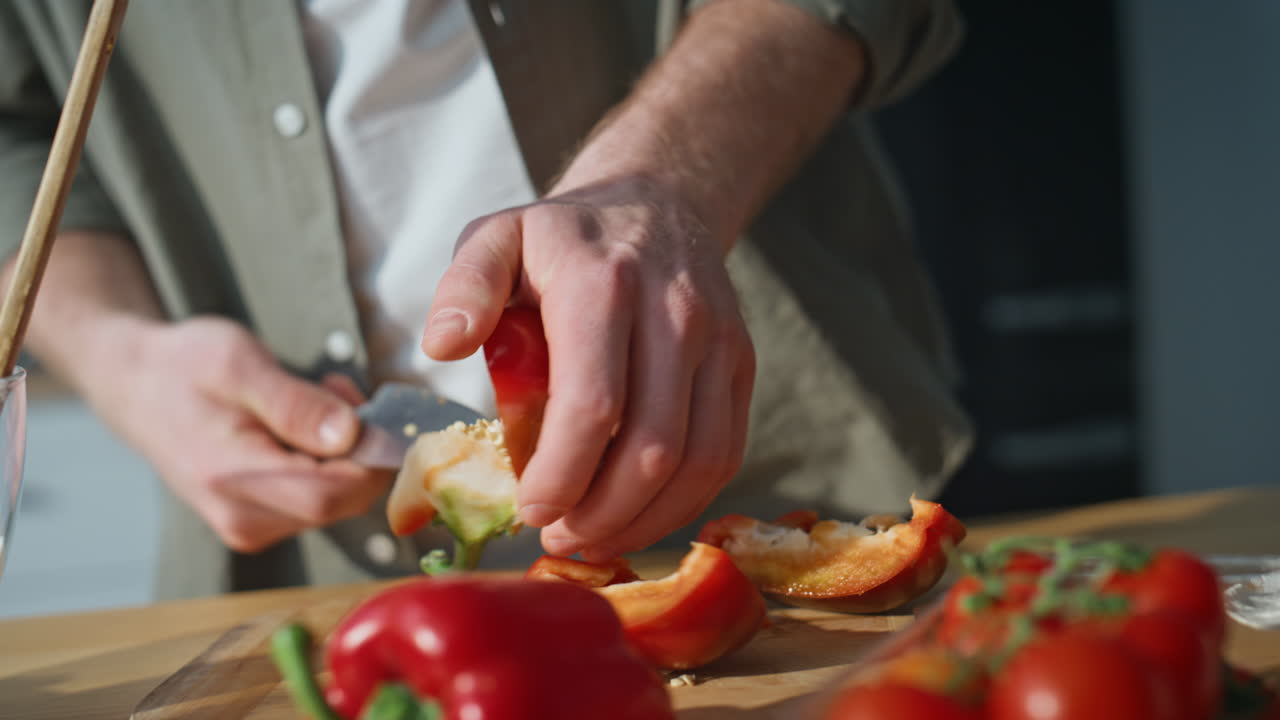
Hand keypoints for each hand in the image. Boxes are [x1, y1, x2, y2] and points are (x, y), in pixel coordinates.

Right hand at [88, 316, 390, 552]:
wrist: (137, 387)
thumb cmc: (184, 367)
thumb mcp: (239, 363)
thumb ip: (295, 403)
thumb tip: (349, 435)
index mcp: (233, 480)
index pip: (334, 493)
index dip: (371, 455)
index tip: (369, 406)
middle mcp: (243, 519)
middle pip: (343, 501)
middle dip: (360, 447)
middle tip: (337, 391)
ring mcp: (251, 527)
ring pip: (338, 501)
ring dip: (346, 451)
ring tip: (314, 400)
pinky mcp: (259, 523)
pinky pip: (320, 500)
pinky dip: (328, 461)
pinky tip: (303, 426)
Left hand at [422, 176, 754, 561]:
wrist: (657, 203)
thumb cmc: (563, 238)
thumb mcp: (496, 238)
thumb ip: (465, 286)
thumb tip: (442, 346)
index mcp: (602, 283)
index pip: (593, 405)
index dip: (561, 476)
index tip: (528, 511)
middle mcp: (673, 311)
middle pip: (653, 447)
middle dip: (601, 512)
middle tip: (556, 536)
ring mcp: (717, 340)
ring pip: (698, 460)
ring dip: (644, 519)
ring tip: (592, 536)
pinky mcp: (741, 364)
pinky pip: (725, 452)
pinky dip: (684, 502)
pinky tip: (638, 516)